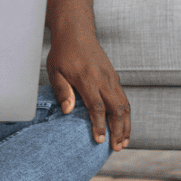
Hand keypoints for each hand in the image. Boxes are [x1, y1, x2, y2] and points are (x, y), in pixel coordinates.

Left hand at [45, 32, 130, 150]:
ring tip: (123, 142)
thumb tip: (66, 111)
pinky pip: (124, 99)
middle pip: (116, 109)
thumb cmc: (63, 52)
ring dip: (126, 125)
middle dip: (118, 130)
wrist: (77, 32)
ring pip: (124, 105)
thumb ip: (62, 91)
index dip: (99, 126)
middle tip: (116, 148)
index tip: (99, 140)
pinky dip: (126, 114)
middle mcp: (103, 79)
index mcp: (87, 79)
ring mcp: (111, 78)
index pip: (97, 107)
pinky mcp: (114, 77)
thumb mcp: (55, 71)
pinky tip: (123, 126)